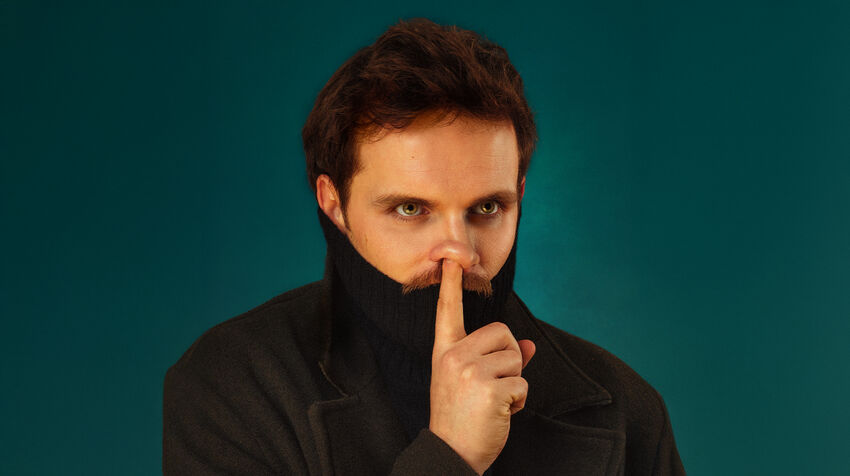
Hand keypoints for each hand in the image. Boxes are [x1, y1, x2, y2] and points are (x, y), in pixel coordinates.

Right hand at [428, 259, 535, 474]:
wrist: (450, 455)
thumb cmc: (461, 419)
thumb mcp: (468, 385)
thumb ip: (495, 361)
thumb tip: (529, 347)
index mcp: (445, 352)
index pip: (448, 312)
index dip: (451, 285)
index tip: (451, 258)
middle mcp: (455, 356)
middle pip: (503, 333)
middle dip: (510, 358)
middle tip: (495, 385)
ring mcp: (470, 371)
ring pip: (516, 358)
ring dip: (515, 382)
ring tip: (494, 402)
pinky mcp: (488, 388)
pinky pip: (522, 383)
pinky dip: (519, 401)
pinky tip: (501, 412)